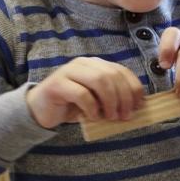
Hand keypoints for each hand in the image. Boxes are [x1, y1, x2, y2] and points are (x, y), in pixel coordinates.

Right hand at [27, 57, 144, 128]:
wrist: (40, 110)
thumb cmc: (73, 105)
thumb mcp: (98, 100)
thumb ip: (114, 97)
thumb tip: (138, 105)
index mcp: (97, 64)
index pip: (122, 71)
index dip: (133, 88)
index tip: (139, 106)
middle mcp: (84, 63)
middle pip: (112, 75)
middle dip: (123, 97)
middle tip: (125, 116)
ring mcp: (69, 71)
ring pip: (99, 80)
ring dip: (110, 101)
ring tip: (111, 117)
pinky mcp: (57, 84)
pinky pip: (81, 93)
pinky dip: (92, 107)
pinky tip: (93, 117)